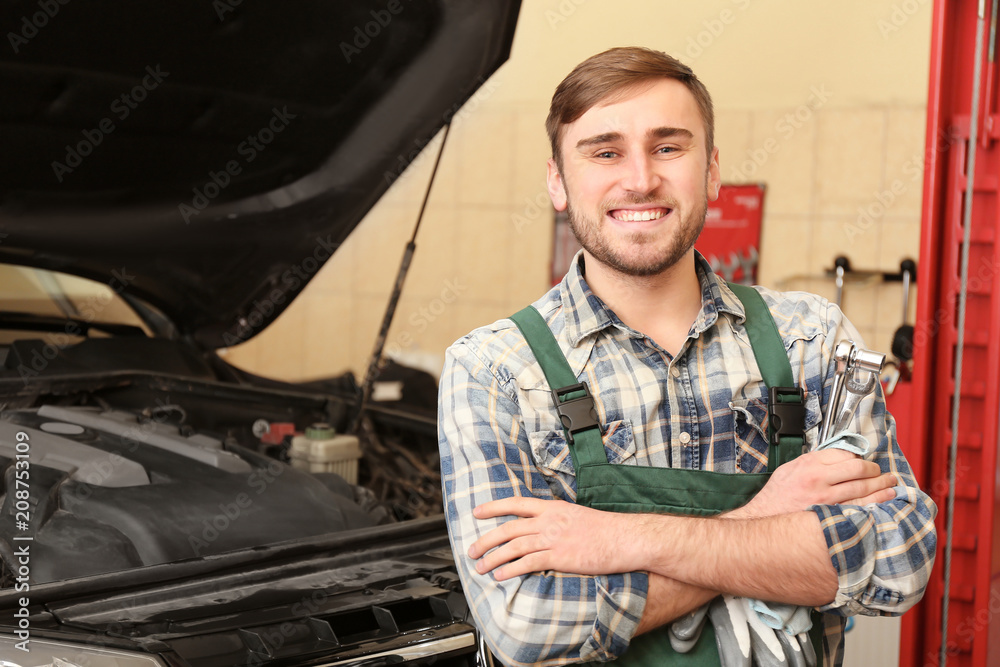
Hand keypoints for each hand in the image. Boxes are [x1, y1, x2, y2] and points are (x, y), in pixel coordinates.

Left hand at [468, 497, 640, 579]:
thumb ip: (557, 520)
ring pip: (513, 546)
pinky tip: (500, 576)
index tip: (477, 512)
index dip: (493, 507)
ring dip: (493, 558)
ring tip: (480, 566)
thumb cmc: (606, 530)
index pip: (516, 504)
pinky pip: (528, 563)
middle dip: (486, 539)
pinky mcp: (559, 557)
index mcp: (553, 508)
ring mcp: (553, 538)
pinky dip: (510, 570)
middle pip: (508, 528)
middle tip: (471, 549)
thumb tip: (543, 528)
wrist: (625, 538)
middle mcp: (549, 521)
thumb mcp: (577, 516)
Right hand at [730, 449, 896, 518]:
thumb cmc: (777, 495)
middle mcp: (819, 480)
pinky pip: (858, 509)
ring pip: (863, 490)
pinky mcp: (830, 516)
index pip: (845, 455)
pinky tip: (883, 502)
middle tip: (883, 473)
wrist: (765, 517)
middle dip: (876, 471)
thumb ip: (814, 462)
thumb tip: (839, 459)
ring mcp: (826, 500)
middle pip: (859, 470)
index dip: (858, 458)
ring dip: (881, 487)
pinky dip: (874, 505)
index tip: (862, 462)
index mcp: (810, 465)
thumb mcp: (790, 469)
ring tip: (891, 485)